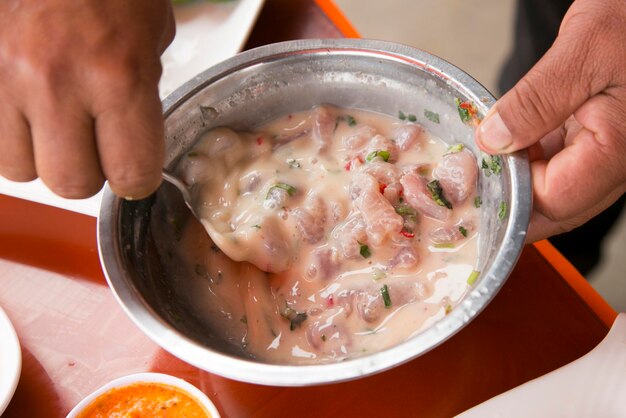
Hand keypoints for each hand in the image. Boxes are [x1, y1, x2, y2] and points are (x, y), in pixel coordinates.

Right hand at [0, 0, 174, 198]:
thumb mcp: (152, 36)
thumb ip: (143, 95)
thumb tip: (131, 137)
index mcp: (118, 76)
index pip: (130, 174)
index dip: (137, 180)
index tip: (136, 171)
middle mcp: (58, 83)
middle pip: (71, 184)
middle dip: (90, 174)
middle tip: (96, 146)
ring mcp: (7, 78)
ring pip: (22, 170)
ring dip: (44, 157)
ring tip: (58, 125)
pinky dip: (13, 138)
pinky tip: (29, 113)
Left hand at [476, 0, 625, 241]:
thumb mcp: (583, 50)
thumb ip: (537, 101)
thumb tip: (493, 140)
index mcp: (620, 147)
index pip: (556, 199)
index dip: (511, 199)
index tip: (473, 182)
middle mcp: (619, 161)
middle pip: (557, 206)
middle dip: (511, 201)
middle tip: (468, 187)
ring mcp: (609, 153)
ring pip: (556, 188)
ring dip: (516, 181)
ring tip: (478, 165)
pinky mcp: (598, 139)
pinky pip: (559, 164)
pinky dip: (528, 160)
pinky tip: (502, 146)